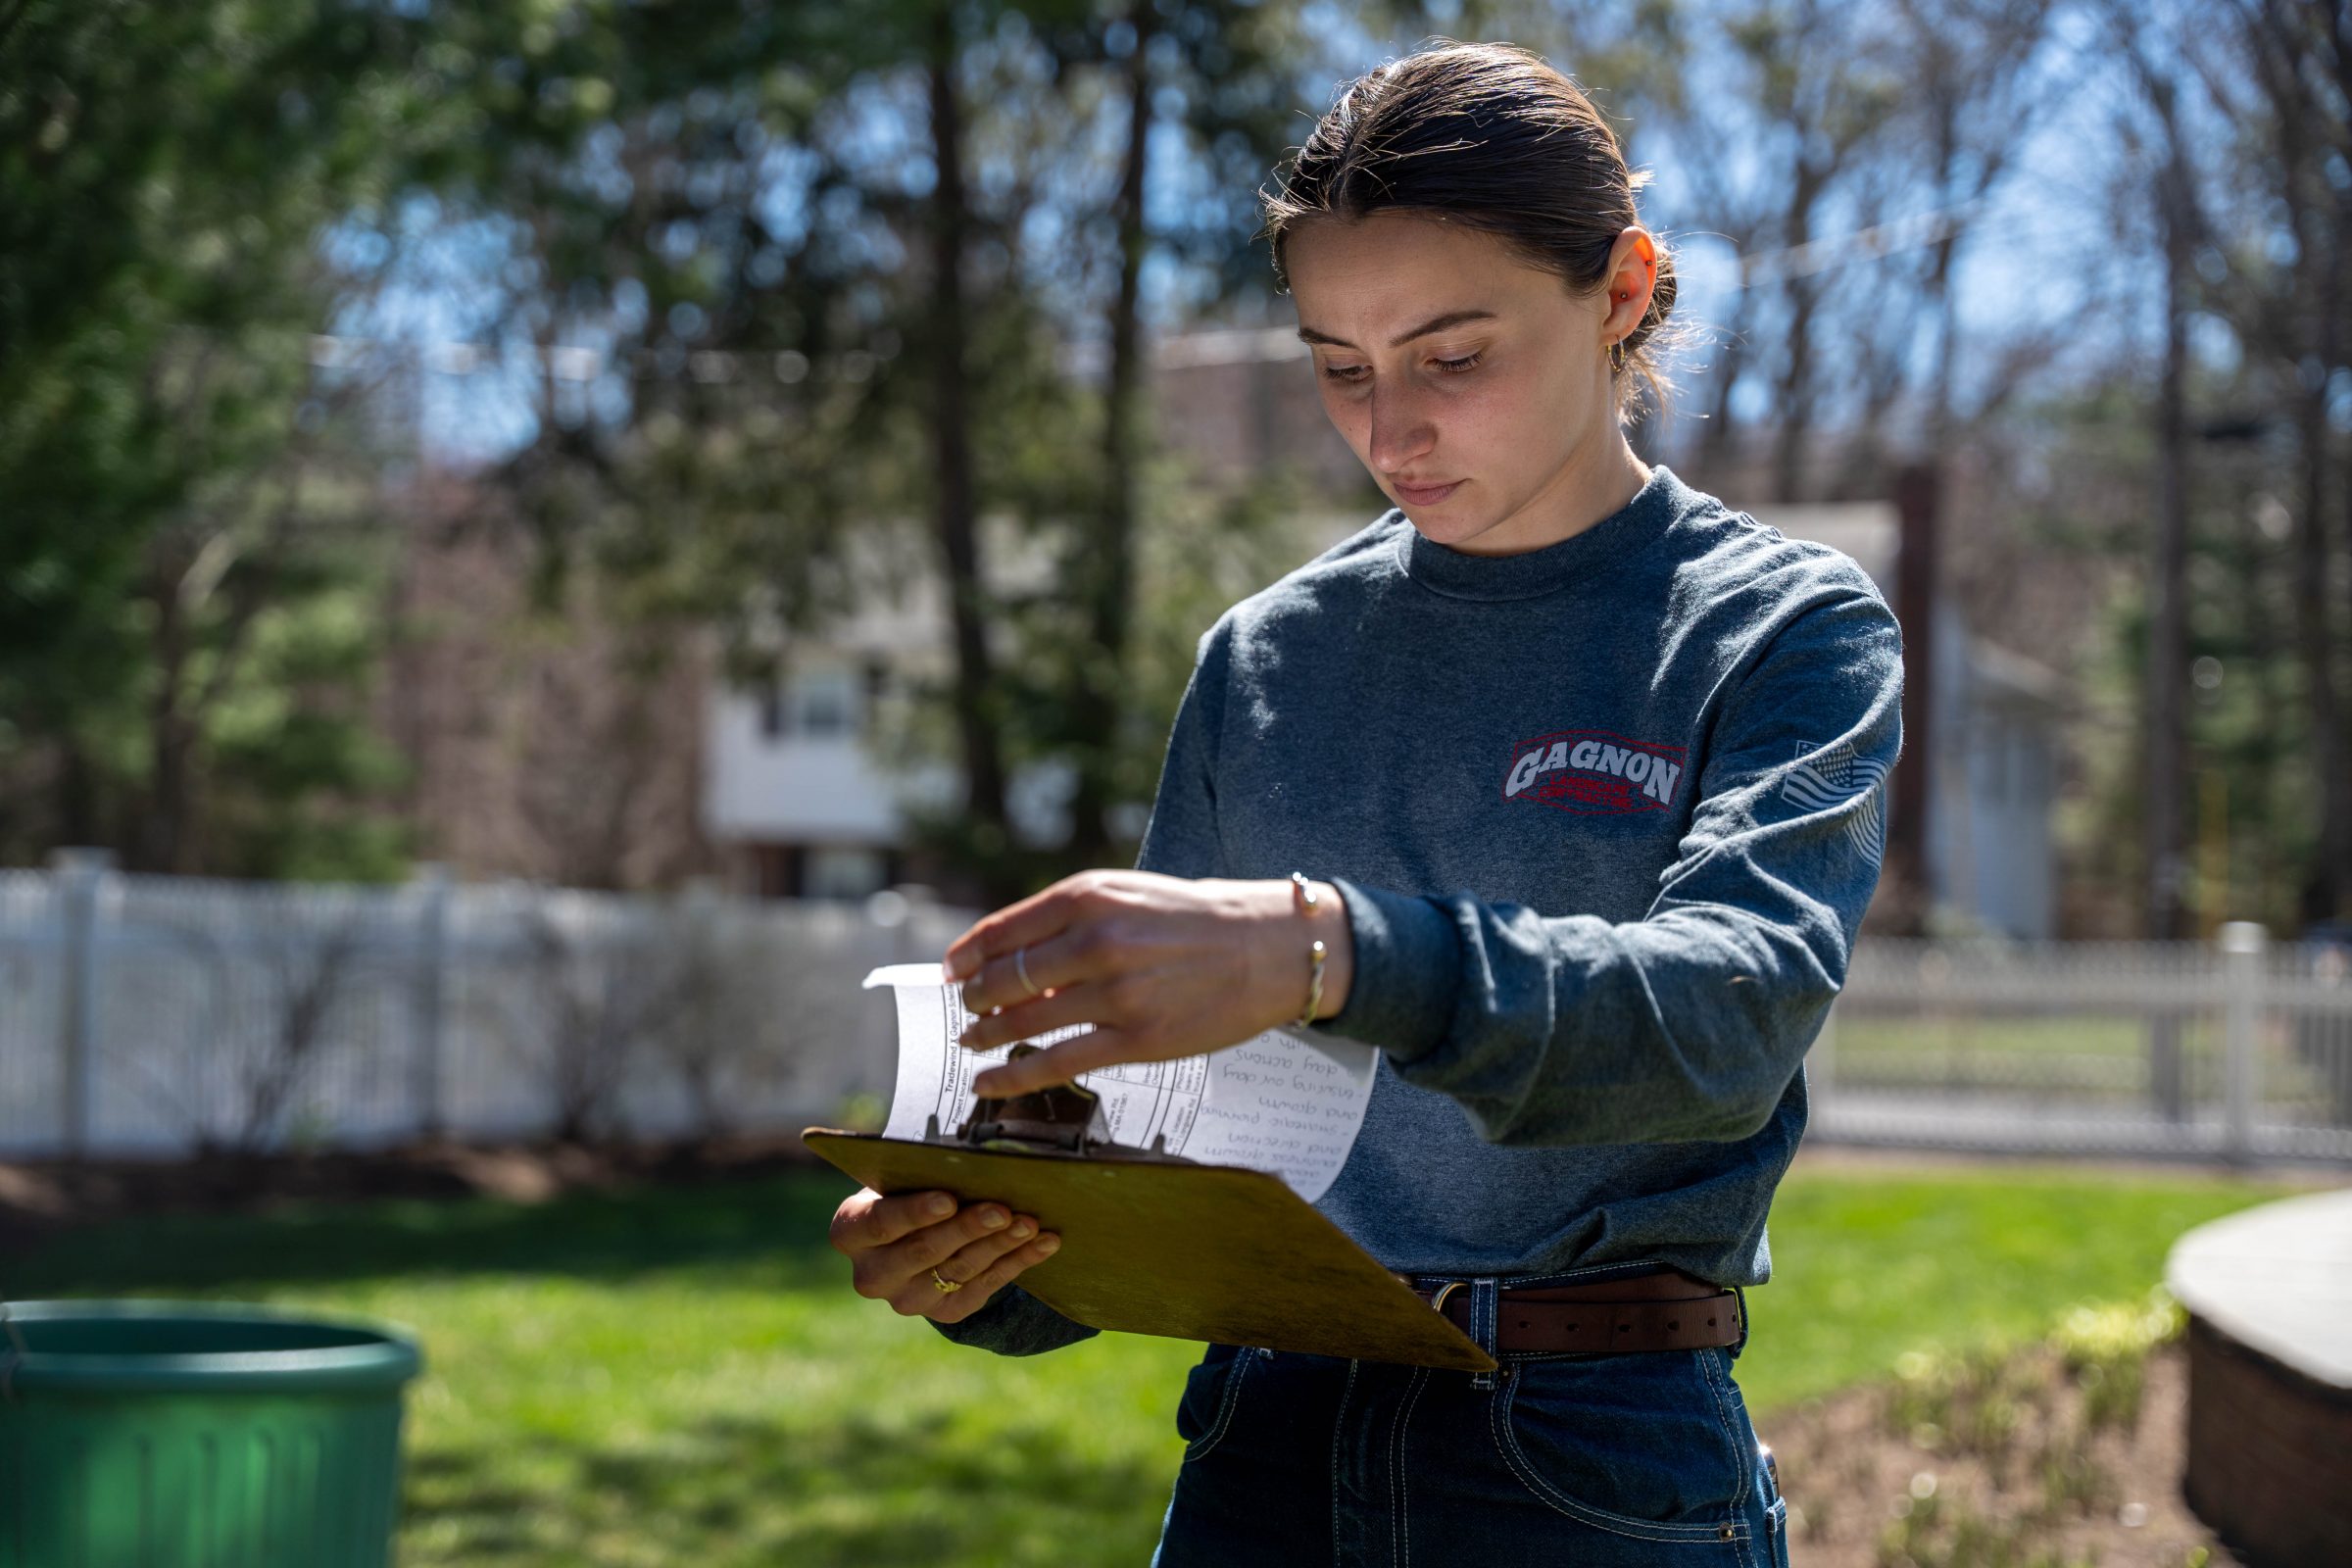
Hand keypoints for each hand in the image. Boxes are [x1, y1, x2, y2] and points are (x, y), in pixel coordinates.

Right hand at [829, 1186, 1061, 1323]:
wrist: (918, 1232)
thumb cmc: (911, 1186)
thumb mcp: (904, 1175)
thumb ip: (924, 1169)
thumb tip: (972, 1153)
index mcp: (850, 1231)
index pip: (881, 1223)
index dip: (915, 1212)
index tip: (949, 1198)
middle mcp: (871, 1275)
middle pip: (923, 1252)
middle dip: (967, 1229)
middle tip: (1003, 1209)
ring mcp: (907, 1300)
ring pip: (959, 1271)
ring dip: (999, 1245)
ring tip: (1030, 1223)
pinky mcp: (944, 1313)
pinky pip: (984, 1288)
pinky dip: (1017, 1263)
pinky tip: (1044, 1243)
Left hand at [939, 869, 1354, 1097]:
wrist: (1265, 947)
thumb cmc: (1191, 918)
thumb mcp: (1126, 893)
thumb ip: (1068, 915)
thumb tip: (1005, 952)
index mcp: (1088, 897)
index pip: (1002, 931)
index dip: (966, 956)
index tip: (951, 971)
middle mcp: (1096, 941)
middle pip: (1006, 978)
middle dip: (975, 998)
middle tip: (967, 1008)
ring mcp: (1115, 993)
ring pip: (1024, 1021)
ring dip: (985, 1035)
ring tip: (972, 1041)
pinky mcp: (1136, 1039)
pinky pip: (1056, 1062)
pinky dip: (1011, 1076)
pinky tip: (987, 1082)